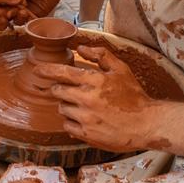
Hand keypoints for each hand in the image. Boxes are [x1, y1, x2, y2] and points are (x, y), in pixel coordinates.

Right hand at [0, 0, 75, 28]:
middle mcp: (12, 2)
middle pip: (1, 14)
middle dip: (0, 16)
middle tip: (3, 14)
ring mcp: (22, 10)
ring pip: (12, 19)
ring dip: (13, 17)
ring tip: (18, 11)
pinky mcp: (33, 15)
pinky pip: (26, 22)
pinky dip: (24, 19)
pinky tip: (26, 13)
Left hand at [38, 45, 160, 152]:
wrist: (146, 124)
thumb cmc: (134, 95)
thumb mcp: (121, 69)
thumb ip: (101, 55)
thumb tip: (81, 48)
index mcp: (94, 80)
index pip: (62, 73)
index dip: (47, 70)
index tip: (37, 70)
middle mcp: (87, 99)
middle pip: (58, 91)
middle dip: (60, 89)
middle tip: (72, 91)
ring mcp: (85, 118)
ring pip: (62, 108)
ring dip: (67, 105)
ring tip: (83, 106)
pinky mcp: (86, 134)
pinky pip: (67, 125)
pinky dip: (71, 121)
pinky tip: (84, 119)